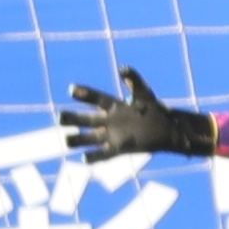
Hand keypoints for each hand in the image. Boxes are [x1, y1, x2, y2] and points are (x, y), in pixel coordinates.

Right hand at [57, 71, 207, 163]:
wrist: (167, 130)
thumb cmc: (156, 110)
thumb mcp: (145, 94)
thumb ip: (135, 81)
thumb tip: (123, 69)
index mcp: (115, 107)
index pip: (97, 99)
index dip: (85, 94)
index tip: (71, 89)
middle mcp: (110, 121)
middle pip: (88, 120)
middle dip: (74, 118)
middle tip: (61, 117)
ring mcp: (113, 136)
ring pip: (91, 138)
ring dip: (79, 139)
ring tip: (66, 140)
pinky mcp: (119, 149)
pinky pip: (104, 154)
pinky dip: (95, 157)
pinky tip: (84, 159)